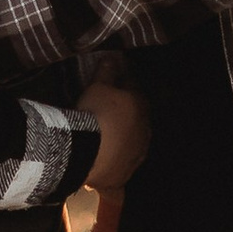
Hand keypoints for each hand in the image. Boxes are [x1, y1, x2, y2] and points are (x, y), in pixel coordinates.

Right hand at [83, 79, 148, 194]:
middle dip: (125, 112)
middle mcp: (145, 130)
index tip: (113, 81)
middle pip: (135, 117)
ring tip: (105, 135)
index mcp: (141, 106)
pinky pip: (121, 162)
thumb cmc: (94, 114)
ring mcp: (137, 154)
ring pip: (131, 141)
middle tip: (108, 109)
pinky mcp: (126, 173)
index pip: (133, 89)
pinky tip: (105, 158)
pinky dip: (115, 158)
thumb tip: (113, 57)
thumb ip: (107, 72)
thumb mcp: (97, 87)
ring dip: (122, 136)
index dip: (122, 84)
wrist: (87, 154)